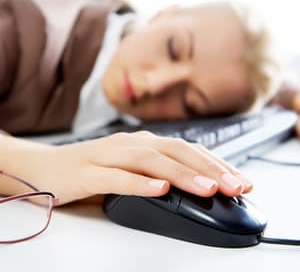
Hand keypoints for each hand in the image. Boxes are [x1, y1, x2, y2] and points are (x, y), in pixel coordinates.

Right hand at [2, 131, 252, 204]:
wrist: (45, 166)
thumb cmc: (93, 168)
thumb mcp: (132, 168)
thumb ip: (158, 173)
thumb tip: (194, 185)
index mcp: (142, 143)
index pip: (186, 150)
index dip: (215, 163)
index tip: (240, 180)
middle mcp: (129, 144)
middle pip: (174, 151)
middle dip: (208, 168)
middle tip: (235, 186)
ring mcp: (107, 156)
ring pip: (149, 162)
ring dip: (181, 174)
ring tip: (208, 188)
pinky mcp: (87, 172)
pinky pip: (116, 177)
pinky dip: (139, 183)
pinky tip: (159, 189)